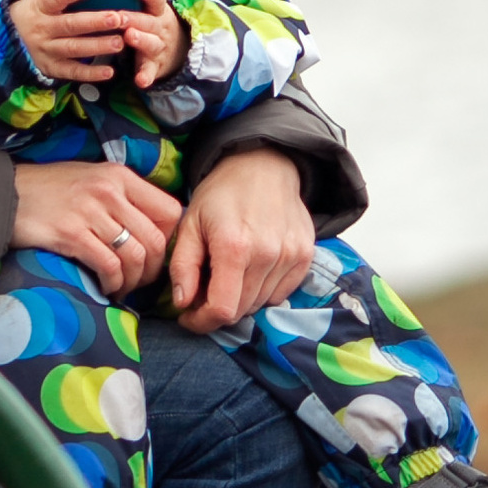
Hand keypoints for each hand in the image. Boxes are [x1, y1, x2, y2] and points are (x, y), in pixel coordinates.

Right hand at [6, 0, 134, 88]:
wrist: (4, 46)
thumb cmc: (26, 18)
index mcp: (39, 8)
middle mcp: (43, 29)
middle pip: (70, 24)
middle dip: (95, 22)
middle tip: (118, 18)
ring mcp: (47, 50)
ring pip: (74, 48)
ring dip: (97, 46)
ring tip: (119, 42)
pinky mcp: (51, 68)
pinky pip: (72, 72)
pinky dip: (90, 73)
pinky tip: (108, 71)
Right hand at [10, 156, 182, 295]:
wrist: (5, 193)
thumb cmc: (50, 189)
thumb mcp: (92, 178)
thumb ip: (122, 197)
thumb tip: (153, 227)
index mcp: (120, 176)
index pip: (169, 211)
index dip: (169, 239)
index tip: (154, 255)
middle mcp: (110, 191)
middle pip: (155, 240)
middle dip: (152, 270)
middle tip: (139, 281)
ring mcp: (90, 212)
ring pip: (135, 256)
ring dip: (132, 281)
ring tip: (121, 287)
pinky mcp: (71, 234)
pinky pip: (108, 266)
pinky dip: (113, 284)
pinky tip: (105, 288)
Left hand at [119, 0, 185, 89]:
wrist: (179, 50)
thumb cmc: (153, 23)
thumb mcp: (151, 9)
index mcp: (158, 11)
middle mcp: (160, 28)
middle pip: (149, 22)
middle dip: (135, 19)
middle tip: (120, 16)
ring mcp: (158, 47)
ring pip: (151, 44)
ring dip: (141, 40)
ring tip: (130, 37)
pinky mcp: (155, 66)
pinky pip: (150, 71)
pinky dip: (146, 76)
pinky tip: (140, 81)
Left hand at [166, 150, 315, 333]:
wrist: (264, 166)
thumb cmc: (221, 194)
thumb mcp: (190, 223)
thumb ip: (183, 266)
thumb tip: (182, 303)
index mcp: (233, 247)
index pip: (222, 310)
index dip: (201, 322)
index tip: (188, 316)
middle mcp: (267, 254)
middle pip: (241, 310)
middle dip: (217, 309)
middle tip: (204, 292)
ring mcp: (290, 256)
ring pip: (261, 304)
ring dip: (240, 300)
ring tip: (227, 277)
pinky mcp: (305, 257)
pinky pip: (281, 294)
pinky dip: (262, 292)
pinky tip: (250, 271)